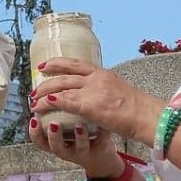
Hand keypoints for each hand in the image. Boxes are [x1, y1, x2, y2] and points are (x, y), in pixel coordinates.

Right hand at [28, 116, 123, 176]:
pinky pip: (102, 140)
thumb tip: (40, 94)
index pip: (40, 142)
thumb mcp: (61, 134)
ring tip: (79, 125)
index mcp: (56, 144)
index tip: (33, 120)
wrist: (100, 158)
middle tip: (53, 124)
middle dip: (54, 136)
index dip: (35, 132)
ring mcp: (85, 151)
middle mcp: (68, 150)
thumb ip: (53, 117)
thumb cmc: (76, 140)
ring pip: (80, 147)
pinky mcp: (102, 148)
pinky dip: (103, 132)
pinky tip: (102, 122)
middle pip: (57, 147)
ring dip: (79, 136)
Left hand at [30, 58, 162, 144]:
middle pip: (64, 74)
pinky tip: (40, 106)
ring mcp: (92, 90)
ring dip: (43, 94)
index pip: (77, 64)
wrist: (146, 117)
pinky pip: (62, 102)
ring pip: (60, 87)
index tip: (46, 65)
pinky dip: (49, 103)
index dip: (59, 63)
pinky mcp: (88, 105)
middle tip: (35, 87)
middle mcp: (96, 78)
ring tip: (33, 100)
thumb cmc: (138, 110)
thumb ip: (106, 92)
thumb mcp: (121, 92)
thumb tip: (100, 98)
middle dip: (47, 80)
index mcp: (104, 74)